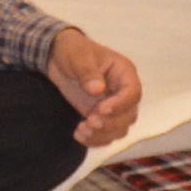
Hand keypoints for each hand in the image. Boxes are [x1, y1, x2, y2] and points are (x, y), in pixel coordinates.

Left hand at [48, 29, 142, 149]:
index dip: (121, 104)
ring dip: (102, 134)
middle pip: (129, 116)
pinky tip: (78, 135)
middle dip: (111, 123)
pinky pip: (105, 134)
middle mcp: (123, 92)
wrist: (57, 56)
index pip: (133, 93)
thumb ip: (88, 72)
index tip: (101, 109)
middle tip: (90, 122)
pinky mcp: (100, 117)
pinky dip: (94, 139)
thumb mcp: (79, 57)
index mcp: (124, 73)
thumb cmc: (73, 51)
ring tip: (81, 130)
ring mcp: (113, 106)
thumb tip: (98, 89)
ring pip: (119, 129)